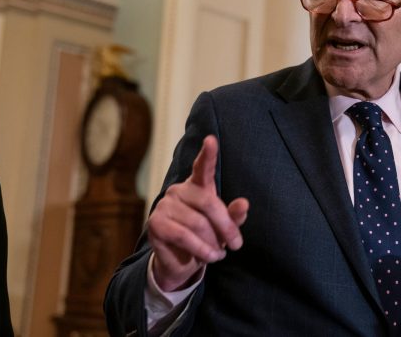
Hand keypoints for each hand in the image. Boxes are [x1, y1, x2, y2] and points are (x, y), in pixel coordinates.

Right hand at [148, 135, 248, 291]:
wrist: (180, 261)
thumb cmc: (206, 237)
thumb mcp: (224, 227)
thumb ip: (234, 215)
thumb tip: (244, 203)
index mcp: (197, 185)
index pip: (202, 167)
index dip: (208, 154)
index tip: (211, 140)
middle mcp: (178, 190)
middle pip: (208, 203)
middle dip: (226, 227)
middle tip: (237, 245)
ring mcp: (164, 205)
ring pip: (197, 223)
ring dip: (213, 243)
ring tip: (219, 254)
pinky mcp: (155, 223)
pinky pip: (184, 236)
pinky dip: (201, 250)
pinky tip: (208, 257)